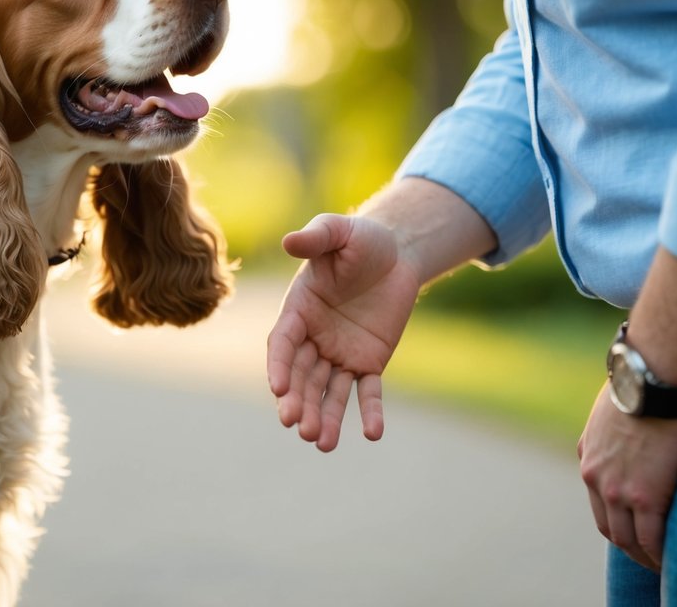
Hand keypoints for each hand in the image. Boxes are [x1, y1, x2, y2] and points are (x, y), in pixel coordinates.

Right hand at [266, 213, 421, 451]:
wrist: (397, 252)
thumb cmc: (362, 239)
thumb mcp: (339, 232)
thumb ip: (317, 237)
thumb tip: (289, 241)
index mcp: (298, 310)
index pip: (282, 344)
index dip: (279, 367)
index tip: (279, 389)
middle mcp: (313, 337)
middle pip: (301, 375)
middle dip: (298, 400)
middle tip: (298, 425)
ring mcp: (340, 353)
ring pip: (328, 391)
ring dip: (325, 416)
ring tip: (323, 443)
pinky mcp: (369, 362)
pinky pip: (368, 391)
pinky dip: (370, 412)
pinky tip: (373, 434)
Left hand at [578, 383, 676, 570]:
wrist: (651, 381)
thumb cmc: (640, 383)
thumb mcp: (612, 405)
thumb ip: (614, 424)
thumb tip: (629, 421)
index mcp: (587, 455)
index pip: (596, 498)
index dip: (614, 517)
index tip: (632, 527)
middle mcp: (595, 476)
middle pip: (607, 525)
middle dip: (626, 544)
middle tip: (646, 554)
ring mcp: (616, 489)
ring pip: (626, 538)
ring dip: (642, 555)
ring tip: (661, 563)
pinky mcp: (644, 496)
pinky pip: (651, 538)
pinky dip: (659, 554)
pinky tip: (671, 559)